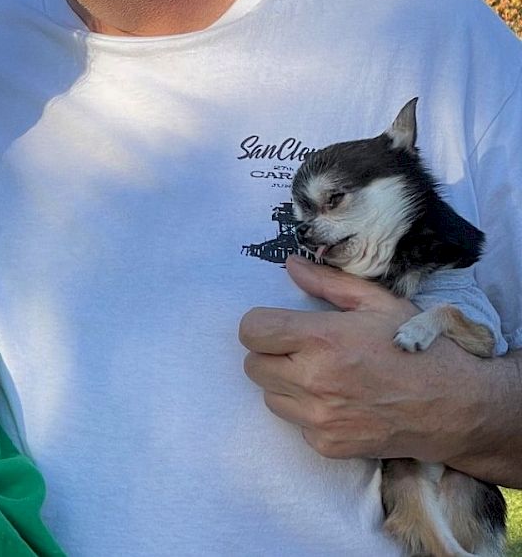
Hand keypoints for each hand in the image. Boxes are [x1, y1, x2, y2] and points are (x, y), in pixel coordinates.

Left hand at [238, 255, 484, 463]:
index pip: (251, 331)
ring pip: (269, 396)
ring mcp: (320, 417)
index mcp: (322, 339)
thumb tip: (290, 265)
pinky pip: (295, 424)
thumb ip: (328, 283)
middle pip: (253, 365)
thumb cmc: (419, 348)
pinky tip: (339, 402)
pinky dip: (308, 413)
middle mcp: (314, 380)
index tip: (280, 326)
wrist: (459, 407)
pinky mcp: (328, 444)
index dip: (262, 326)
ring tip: (323, 376)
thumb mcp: (379, 303)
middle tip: (302, 351)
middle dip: (272, 354)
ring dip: (285, 385)